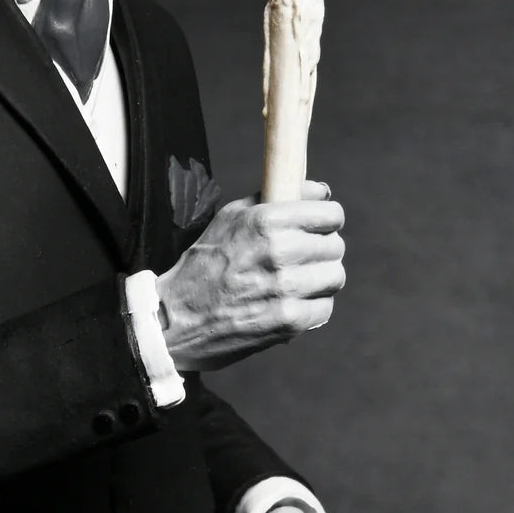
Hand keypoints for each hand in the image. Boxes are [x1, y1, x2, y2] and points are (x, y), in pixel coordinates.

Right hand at [155, 179, 344, 370]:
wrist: (177, 318)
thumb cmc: (204, 266)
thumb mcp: (230, 218)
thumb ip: (274, 199)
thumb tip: (320, 191)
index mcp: (266, 220)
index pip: (330, 215)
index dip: (328, 221)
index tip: (320, 228)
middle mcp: (279, 252)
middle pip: (335, 246)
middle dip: (322, 251)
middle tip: (302, 260)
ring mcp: (286, 288)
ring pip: (334, 277)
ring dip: (320, 280)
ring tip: (298, 282)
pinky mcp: (289, 321)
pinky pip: (324, 308)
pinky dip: (311, 307)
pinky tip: (291, 304)